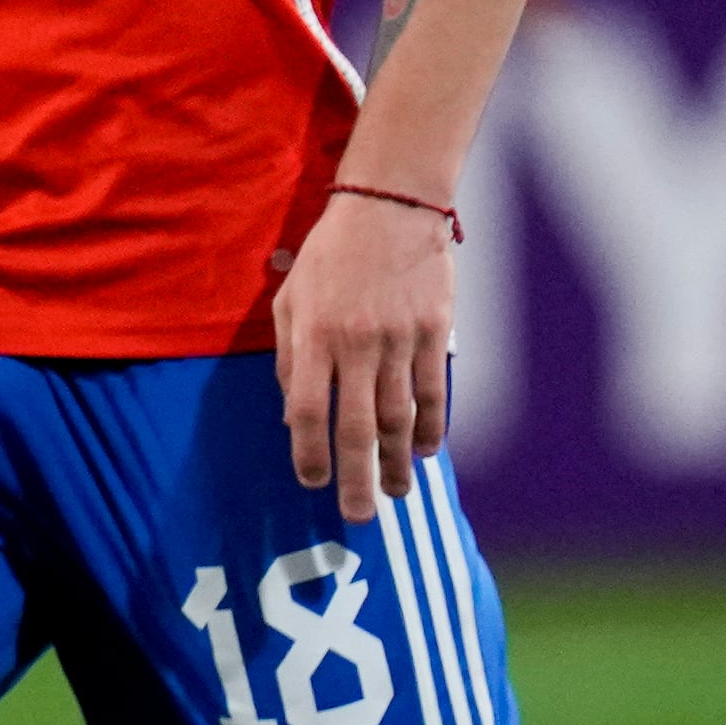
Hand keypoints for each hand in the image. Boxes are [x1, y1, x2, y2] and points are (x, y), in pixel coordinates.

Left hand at [274, 187, 452, 523]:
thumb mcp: (292, 299)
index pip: (310, 411)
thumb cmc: (331, 255)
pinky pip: (434, 391)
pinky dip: (432, 426)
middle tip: (358, 516)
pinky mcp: (434, 332)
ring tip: (396, 493)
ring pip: (399, 416)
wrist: (390, 208)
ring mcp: (399, 339)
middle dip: (357, 479)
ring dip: (397, 462)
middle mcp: (357, 344)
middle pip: (357, 427)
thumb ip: (290, 359)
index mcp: (315, 336)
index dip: (310, 454)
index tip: (311, 482)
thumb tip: (295, 416)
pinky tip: (428, 451)